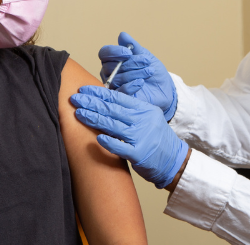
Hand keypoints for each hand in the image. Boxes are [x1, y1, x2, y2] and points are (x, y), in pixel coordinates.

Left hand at [72, 85, 188, 188]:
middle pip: (112, 109)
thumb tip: (105, 102)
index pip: (117, 98)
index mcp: (144, 109)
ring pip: (113, 125)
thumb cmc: (156, 139)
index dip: (99, 93)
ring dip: (94, 119)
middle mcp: (143, 120)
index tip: (84, 90)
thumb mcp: (148, 118)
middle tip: (75, 98)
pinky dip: (109, 142)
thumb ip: (130, 111)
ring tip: (78, 113)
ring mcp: (141, 137)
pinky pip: (121, 147)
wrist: (174, 160)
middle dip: (91, 103)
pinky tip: (96, 138)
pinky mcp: (139, 154)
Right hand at [98, 32, 177, 120]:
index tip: (129, 52)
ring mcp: (114, 86)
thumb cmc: (152, 71)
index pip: (104, 53)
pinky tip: (141, 82)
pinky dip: (130, 86)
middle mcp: (110, 73)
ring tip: (149, 71)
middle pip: (110, 66)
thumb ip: (133, 46)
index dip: (114, 52)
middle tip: (146, 62)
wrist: (164, 88)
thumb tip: (122, 35)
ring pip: (116, 78)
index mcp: (113, 60)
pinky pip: (120, 91)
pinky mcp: (121, 98)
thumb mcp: (145, 56)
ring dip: (134, 73)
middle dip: (130, 63)